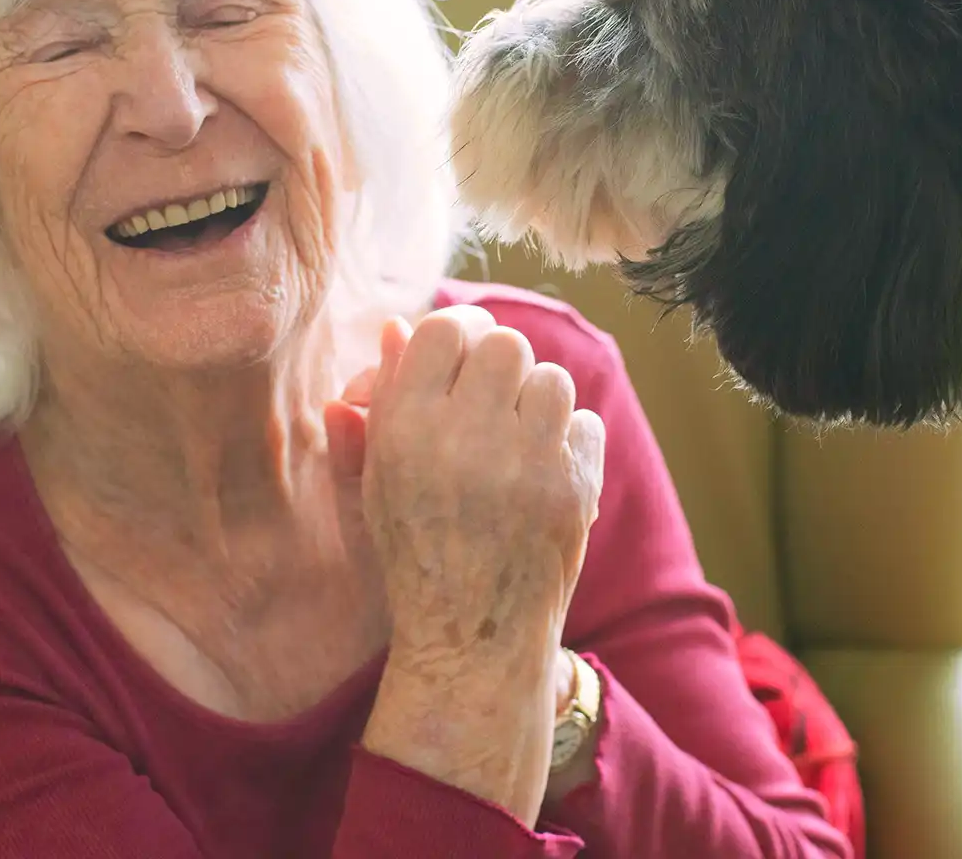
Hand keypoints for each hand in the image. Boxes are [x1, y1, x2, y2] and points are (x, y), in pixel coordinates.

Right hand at [326, 305, 604, 821]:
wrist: (470, 634)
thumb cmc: (415, 550)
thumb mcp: (375, 478)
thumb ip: (377, 401)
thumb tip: (392, 327)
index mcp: (406, 427)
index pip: (443, 330)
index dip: (458, 333)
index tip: (464, 354)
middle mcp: (464, 435)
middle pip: (504, 343)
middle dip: (500, 364)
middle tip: (493, 398)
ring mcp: (524, 461)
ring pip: (551, 378)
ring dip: (537, 399)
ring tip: (520, 438)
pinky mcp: (572, 487)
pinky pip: (585, 422)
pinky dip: (570, 440)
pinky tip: (546, 470)